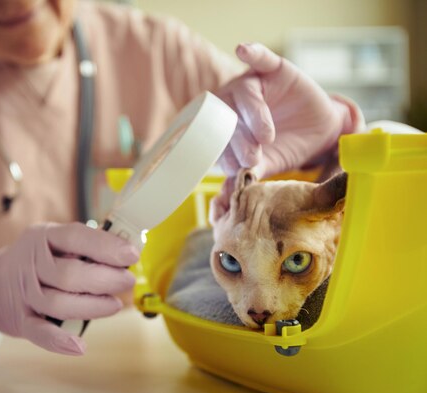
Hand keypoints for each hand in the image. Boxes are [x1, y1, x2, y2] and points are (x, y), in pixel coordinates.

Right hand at [0, 223, 138, 354]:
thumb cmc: (34, 261)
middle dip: (104, 279)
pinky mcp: (20, 320)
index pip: (75, 237)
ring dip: (91, 307)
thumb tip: (127, 252)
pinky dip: (58, 340)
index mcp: (43, 237)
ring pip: (58, 304)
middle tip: (126, 281)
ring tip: (114, 305)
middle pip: (70, 274)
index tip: (131, 254)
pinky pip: (39, 332)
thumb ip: (84, 246)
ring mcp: (24, 293)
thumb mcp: (52, 242)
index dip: (105, 246)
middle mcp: (31, 263)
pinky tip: (79, 345)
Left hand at [211, 43, 359, 220]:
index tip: (235, 170)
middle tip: (252, 157)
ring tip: (265, 137)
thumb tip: (228, 199)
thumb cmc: (285, 148)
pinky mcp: (273, 70)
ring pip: (245, 94)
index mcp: (223, 126)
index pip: (216, 138)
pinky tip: (244, 49)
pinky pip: (261, 58)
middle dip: (238, 139)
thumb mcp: (268, 163)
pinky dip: (253, 52)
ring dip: (254, 115)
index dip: (223, 153)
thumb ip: (249, 173)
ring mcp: (252, 84)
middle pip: (227, 116)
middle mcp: (232, 103)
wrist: (319, 133)